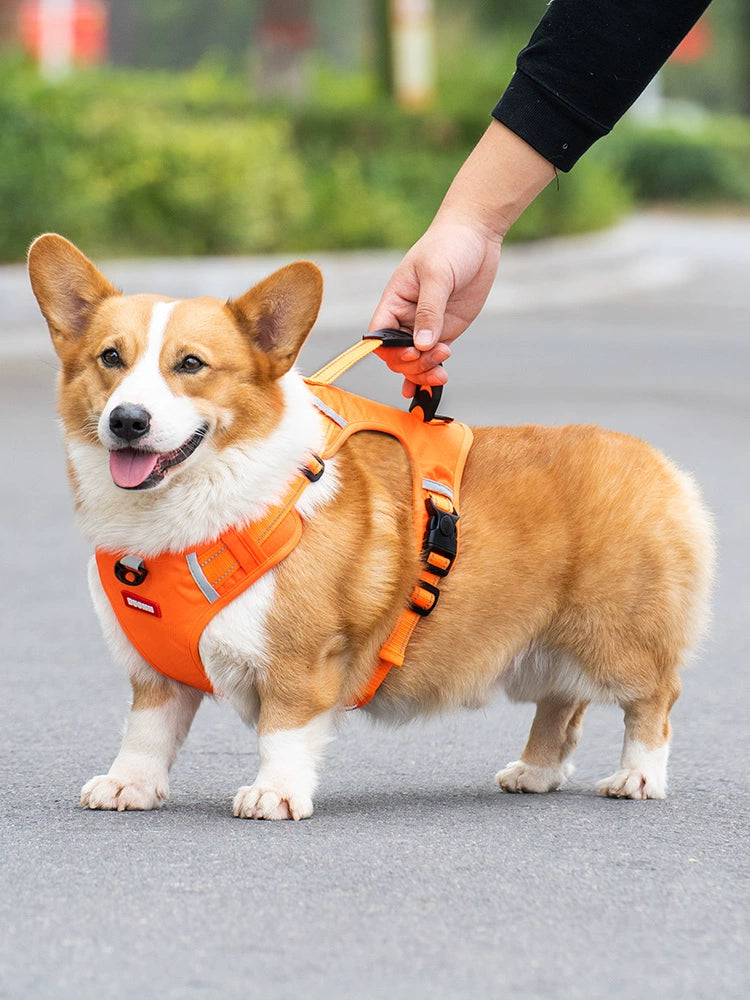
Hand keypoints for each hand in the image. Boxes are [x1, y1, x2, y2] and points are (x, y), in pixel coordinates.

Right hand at [368, 121, 554, 395]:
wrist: (476, 234)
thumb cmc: (450, 245)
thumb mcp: (438, 274)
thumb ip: (430, 310)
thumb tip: (422, 345)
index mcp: (394, 302)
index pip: (380, 337)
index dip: (391, 353)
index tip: (413, 353)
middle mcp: (405, 318)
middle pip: (397, 356)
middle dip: (413, 365)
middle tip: (437, 358)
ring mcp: (426, 326)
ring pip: (415, 362)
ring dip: (425, 372)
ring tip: (443, 371)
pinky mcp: (445, 331)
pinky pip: (433, 358)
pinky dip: (429, 375)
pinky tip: (429, 392)